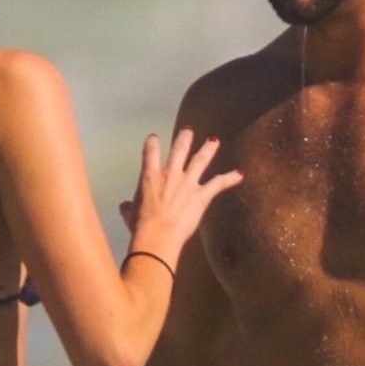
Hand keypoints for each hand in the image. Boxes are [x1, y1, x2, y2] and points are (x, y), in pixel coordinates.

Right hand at [120, 131, 241, 257]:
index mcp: (150, 177)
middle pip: (179, 150)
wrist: (157, 235)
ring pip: (200, 160)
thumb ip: (128, 208)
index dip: (152, 144)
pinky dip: (230, 178)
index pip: (150, 153)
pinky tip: (240, 174)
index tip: (154, 138)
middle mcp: (170, 174)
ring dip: (208, 149)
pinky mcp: (201, 195)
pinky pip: (219, 184)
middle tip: (188, 130)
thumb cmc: (141, 226)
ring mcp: (187, 182)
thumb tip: (124, 207)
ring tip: (214, 140)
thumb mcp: (130, 215)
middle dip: (184, 138)